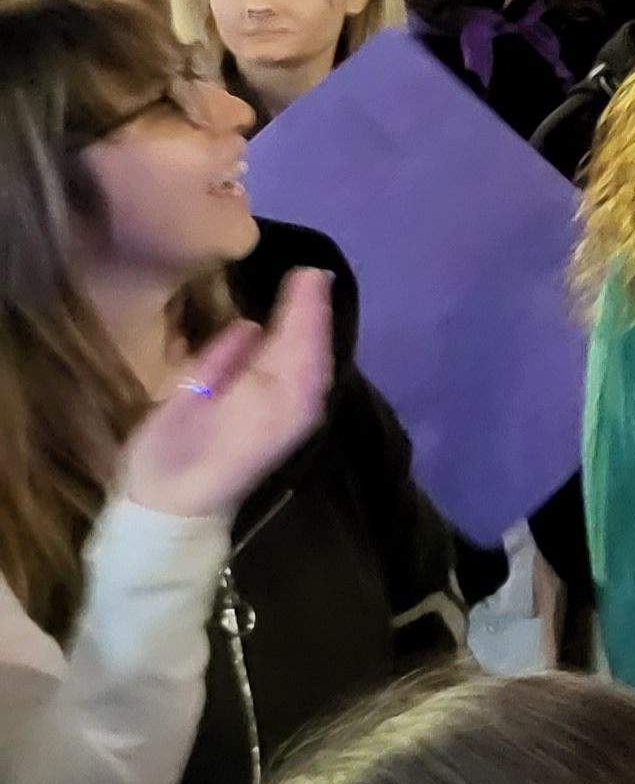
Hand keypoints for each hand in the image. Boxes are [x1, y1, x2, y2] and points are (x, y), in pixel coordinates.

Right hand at [120, 268, 334, 519]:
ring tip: (310, 293)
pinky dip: (311, 354)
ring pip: (316, 364)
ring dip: (314, 330)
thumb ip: (221, 360)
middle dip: (313, 311)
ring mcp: (299, 418)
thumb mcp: (184, 399)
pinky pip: (310, 380)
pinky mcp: (292, 427)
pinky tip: (303, 339)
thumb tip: (252, 325)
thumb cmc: (170, 455)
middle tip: (310, 272)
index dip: (303, 305)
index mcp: (274, 394)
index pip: (297, 339)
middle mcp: (297, 404)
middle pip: (312, 349)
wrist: (174, 513)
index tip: (305, 270)